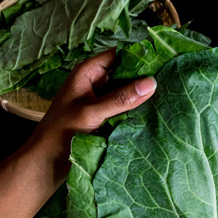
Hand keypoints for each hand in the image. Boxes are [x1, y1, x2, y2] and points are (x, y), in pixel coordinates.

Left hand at [28, 48, 156, 175]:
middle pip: (125, 73)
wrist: (46, 162)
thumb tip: (151, 83)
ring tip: (168, 94)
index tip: (163, 60)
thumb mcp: (91, 113)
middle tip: (170, 79)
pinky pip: (124, 108)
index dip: (139, 56)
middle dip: (143, 77)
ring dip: (141, 96)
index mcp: (87, 72)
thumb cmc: (61, 132)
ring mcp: (100, 100)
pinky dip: (136, 110)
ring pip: (126, 92)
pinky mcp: (104, 117)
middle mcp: (95, 83)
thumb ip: (120, 99)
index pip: (118, 55)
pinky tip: (154, 111)